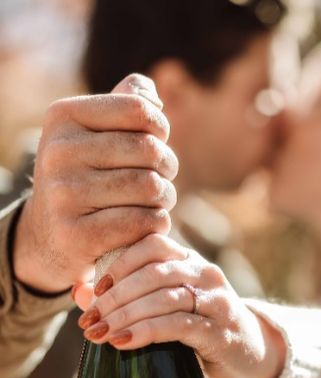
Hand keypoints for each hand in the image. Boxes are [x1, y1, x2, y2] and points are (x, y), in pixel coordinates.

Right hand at [13, 74, 176, 293]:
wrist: (49, 236)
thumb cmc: (86, 177)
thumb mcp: (93, 133)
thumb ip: (124, 105)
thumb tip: (151, 95)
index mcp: (64, 116)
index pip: (138, 109)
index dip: (160, 128)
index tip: (157, 142)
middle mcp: (59, 152)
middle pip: (149, 150)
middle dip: (168, 166)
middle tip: (164, 179)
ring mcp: (65, 195)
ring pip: (150, 187)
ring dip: (166, 197)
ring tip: (158, 201)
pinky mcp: (78, 236)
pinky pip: (142, 222)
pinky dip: (157, 224)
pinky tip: (151, 224)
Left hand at [72, 234, 286, 377]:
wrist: (249, 356)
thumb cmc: (199, 329)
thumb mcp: (165, 307)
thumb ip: (128, 297)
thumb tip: (80, 295)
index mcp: (190, 260)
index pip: (152, 244)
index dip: (119, 264)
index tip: (94, 291)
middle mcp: (206, 273)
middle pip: (153, 273)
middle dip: (114, 298)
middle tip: (88, 320)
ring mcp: (216, 301)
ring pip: (163, 298)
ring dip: (125, 316)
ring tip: (100, 334)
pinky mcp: (220, 331)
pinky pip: (177, 326)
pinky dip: (145, 332)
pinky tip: (123, 343)